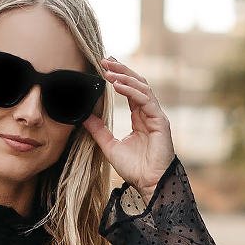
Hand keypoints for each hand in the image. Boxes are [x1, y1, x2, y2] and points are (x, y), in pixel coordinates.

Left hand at [83, 57, 174, 200]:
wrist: (149, 184)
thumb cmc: (134, 169)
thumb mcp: (110, 146)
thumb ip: (98, 130)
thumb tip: (85, 116)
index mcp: (139, 117)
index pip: (130, 90)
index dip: (118, 76)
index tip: (103, 66)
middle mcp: (149, 113)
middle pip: (137, 83)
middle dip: (121, 70)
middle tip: (104, 60)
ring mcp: (156, 116)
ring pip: (142, 87)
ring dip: (124, 77)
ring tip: (108, 71)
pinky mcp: (160, 121)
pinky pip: (145, 100)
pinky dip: (131, 91)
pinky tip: (117, 86)